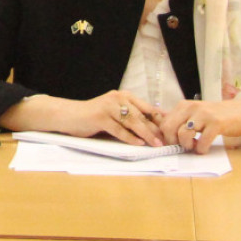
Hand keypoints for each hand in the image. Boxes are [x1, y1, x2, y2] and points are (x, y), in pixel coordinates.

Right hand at [0, 91, 166, 146]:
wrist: (69, 115)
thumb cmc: (93, 117)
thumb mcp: (114, 114)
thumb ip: (130, 118)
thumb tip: (152, 129)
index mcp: (123, 96)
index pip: (146, 107)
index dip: (159, 119)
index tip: (171, 129)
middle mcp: (117, 98)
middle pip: (141, 114)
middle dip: (156, 128)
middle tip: (167, 139)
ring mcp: (108, 107)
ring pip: (132, 121)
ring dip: (146, 134)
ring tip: (156, 144)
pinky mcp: (100, 117)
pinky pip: (118, 129)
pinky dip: (129, 137)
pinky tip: (138, 144)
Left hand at [158, 97, 240, 153]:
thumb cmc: (215, 116)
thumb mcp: (194, 114)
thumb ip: (180, 120)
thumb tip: (161, 131)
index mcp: (183, 105)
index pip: (163, 123)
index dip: (165, 138)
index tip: (173, 144)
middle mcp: (191, 107)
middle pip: (169, 129)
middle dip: (174, 142)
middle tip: (184, 146)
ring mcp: (204, 115)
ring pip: (183, 135)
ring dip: (188, 146)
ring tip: (196, 146)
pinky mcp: (216, 123)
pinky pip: (202, 142)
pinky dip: (202, 149)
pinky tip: (205, 147)